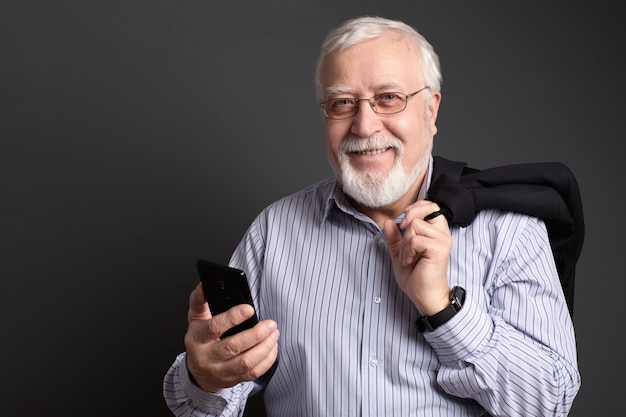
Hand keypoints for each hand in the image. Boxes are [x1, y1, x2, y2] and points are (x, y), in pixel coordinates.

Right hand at [183, 283, 278, 391]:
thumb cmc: (200, 341)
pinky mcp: (233, 380)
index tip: (249, 309)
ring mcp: (220, 371)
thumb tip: (204, 286)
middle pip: (233, 347)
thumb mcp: (196, 320)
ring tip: (274, 333)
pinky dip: (267, 360)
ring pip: (246, 362)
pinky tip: (272, 347)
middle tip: (270, 323)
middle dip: (256, 334)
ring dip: (264, 347)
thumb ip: (199, 301)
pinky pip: (253, 373)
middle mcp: (207, 357)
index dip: (232, 318)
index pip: (214, 327)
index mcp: (197, 339)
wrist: (198, 373)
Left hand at [383, 200, 451, 315]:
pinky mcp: (439, 249)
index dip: (416, 207)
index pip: (432, 206)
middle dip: (408, 219)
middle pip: (425, 210)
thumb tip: (388, 222)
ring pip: (415, 225)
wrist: (424, 295)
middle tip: (403, 235)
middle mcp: (442, 234)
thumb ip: (394, 238)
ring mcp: (442, 241)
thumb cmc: (416, 276)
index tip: (404, 221)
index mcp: (436, 232)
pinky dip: (407, 250)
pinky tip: (410, 261)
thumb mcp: (400, 253)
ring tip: (408, 256)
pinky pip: (416, 240)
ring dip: (405, 242)